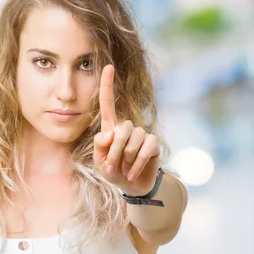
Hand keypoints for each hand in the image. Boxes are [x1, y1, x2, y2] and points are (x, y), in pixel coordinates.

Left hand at [93, 65, 159, 195]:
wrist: (132, 186)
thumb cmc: (113, 172)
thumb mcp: (100, 163)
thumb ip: (99, 148)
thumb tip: (107, 134)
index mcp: (111, 128)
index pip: (108, 104)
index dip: (108, 86)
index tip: (108, 66)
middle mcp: (128, 128)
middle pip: (123, 128)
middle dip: (116, 150)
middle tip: (111, 167)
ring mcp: (142, 135)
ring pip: (135, 139)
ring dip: (127, 158)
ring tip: (124, 170)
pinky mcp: (153, 144)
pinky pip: (147, 147)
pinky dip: (138, 163)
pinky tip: (133, 173)